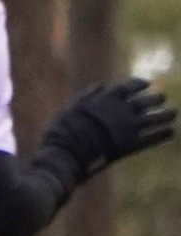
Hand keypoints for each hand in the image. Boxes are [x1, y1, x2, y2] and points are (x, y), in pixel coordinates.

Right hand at [39, 74, 176, 185]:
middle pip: (147, 101)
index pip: (131, 86)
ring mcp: (128, 128)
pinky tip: (171, 132)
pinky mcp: (130, 145)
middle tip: (162, 98)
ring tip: (173, 113)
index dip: (140, 84)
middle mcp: (122, 110)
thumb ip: (90, 93)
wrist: (67, 151)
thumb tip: (104, 85)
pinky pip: (152, 138)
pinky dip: (163, 134)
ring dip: (166, 115)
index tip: (146, 84)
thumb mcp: (73, 105)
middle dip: (156, 99)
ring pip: (154, 119)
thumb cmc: (65, 128)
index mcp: (108, 97)